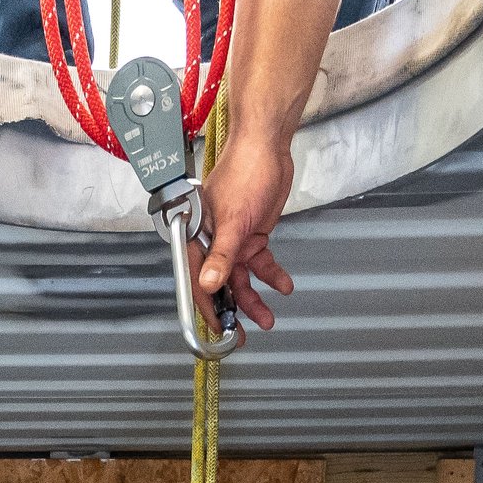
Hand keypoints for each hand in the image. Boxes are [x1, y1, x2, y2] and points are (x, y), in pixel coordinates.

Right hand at [197, 130, 296, 332]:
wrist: (268, 147)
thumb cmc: (244, 172)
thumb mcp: (233, 220)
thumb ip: (222, 255)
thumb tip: (210, 284)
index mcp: (198, 237)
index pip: (198, 281)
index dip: (207, 308)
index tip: (217, 330)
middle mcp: (213, 241)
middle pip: (220, 285)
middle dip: (232, 311)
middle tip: (240, 336)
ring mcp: (234, 239)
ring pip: (241, 278)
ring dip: (254, 299)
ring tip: (267, 319)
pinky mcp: (252, 234)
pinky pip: (260, 262)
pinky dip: (272, 275)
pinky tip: (283, 286)